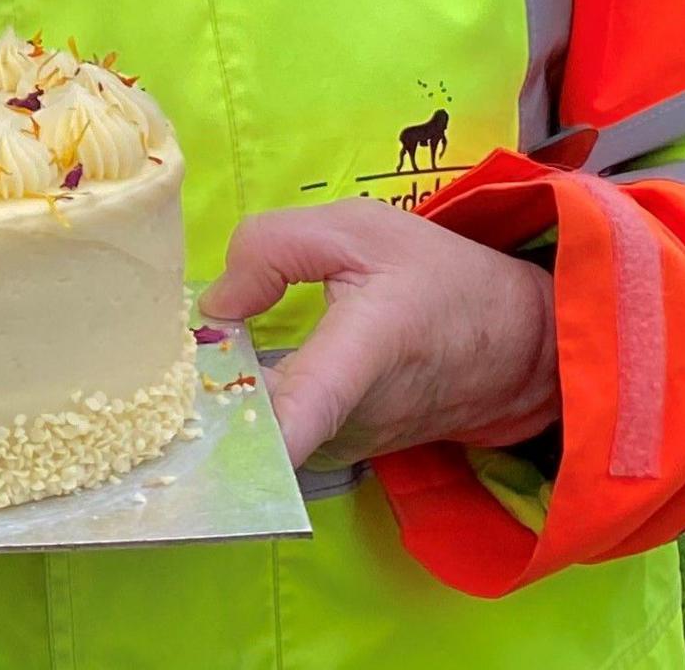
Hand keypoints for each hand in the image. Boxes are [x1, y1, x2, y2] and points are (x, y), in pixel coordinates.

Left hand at [201, 198, 558, 469]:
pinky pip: (279, 433)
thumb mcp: (359, 229)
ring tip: (212, 351)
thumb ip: (273, 247)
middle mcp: (351, 417)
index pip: (311, 404)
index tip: (213, 443)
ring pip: (261, 426)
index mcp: (364, 349)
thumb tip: (215, 305)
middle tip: (168, 347)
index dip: (261, 431)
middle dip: (205, 387)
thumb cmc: (436, 279)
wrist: (516, 347)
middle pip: (257, 416)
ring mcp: (345, 445)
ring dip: (228, 394)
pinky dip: (253, 407)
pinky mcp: (339, 455)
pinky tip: (242, 373)